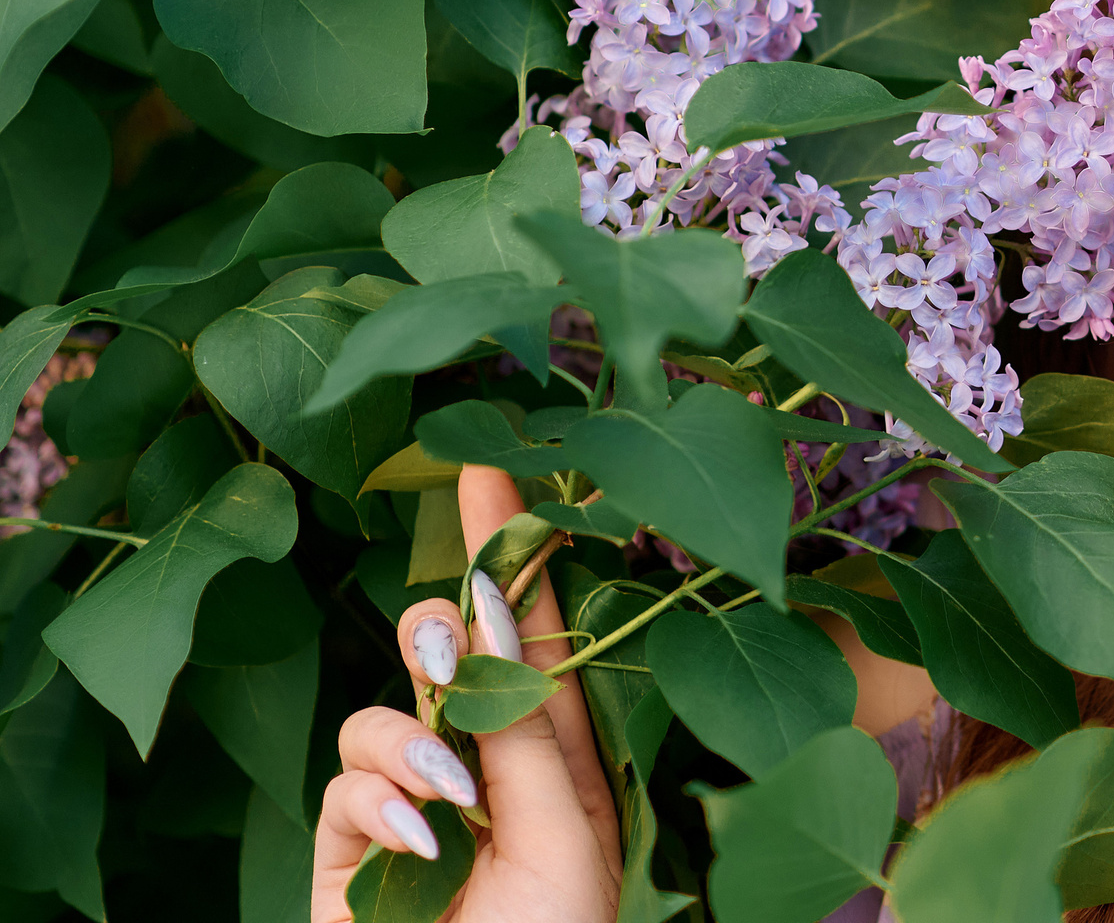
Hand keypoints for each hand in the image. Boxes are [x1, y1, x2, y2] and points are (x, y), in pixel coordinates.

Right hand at [314, 466, 623, 922]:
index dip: (513, 545)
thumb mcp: (569, 830)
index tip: (490, 459)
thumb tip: (481, 613)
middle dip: (442, 630)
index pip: (537, 630)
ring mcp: (413, 805)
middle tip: (447, 635)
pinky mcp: (345, 853)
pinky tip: (420, 848)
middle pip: (448, 654)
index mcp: (563, 755)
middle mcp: (487, 766)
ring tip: (450, 806)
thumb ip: (522, 725)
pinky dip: (378, 805)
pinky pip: (344, 786)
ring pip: (381, 714)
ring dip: (411, 743)